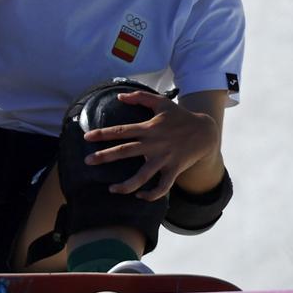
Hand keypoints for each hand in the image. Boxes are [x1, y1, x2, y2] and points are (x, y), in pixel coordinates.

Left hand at [83, 90, 219, 200]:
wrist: (205, 132)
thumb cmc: (180, 116)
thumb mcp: (161, 102)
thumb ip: (140, 97)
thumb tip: (119, 97)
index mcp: (149, 128)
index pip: (122, 131)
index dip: (103, 134)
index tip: (87, 137)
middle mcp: (154, 144)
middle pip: (125, 151)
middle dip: (105, 157)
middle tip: (87, 161)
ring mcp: (164, 159)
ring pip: (143, 176)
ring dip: (126, 185)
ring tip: (111, 189)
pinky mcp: (173, 170)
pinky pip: (162, 188)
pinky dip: (151, 194)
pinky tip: (139, 195)